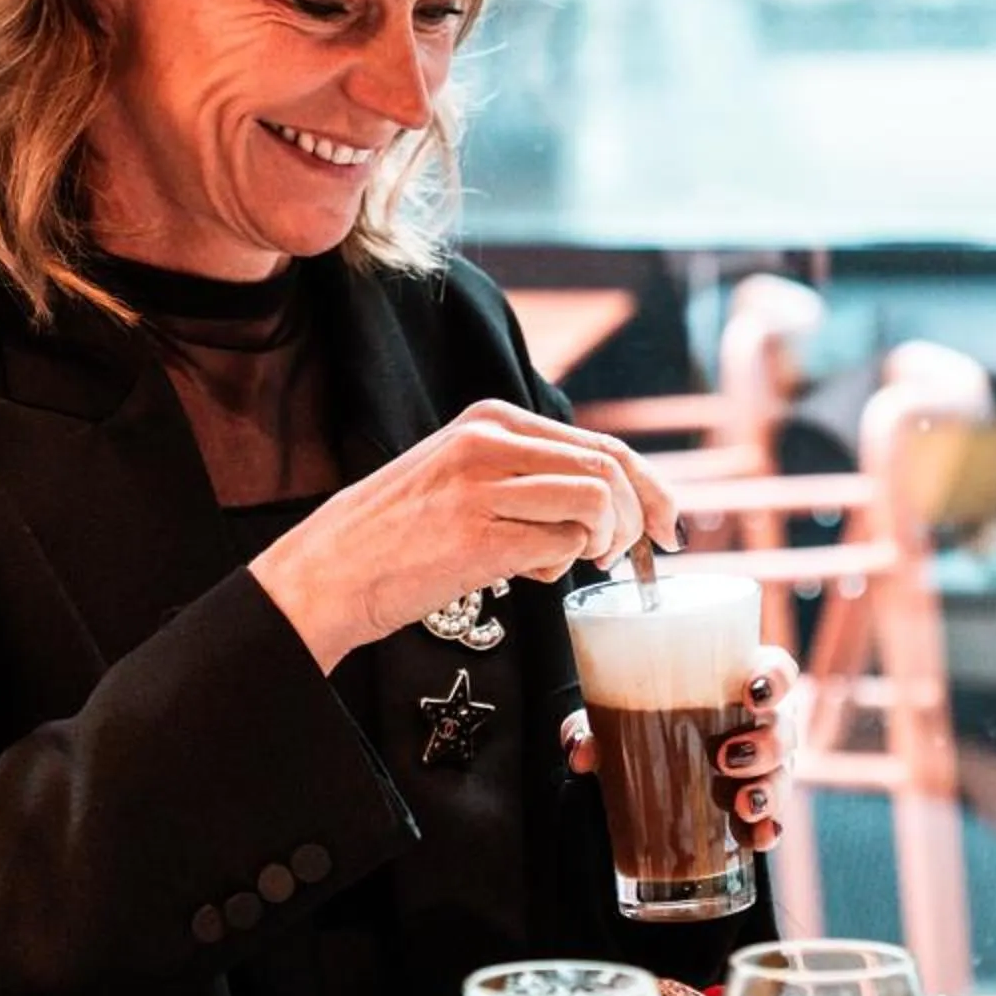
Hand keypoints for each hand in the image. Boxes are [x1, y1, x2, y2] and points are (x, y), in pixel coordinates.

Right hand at [251, 399, 680, 672]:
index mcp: (489, 419)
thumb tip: (604, 498)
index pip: (599, 444)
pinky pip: (561, 544)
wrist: (328, 571)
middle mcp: (489, 442)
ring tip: (572, 563)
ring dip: (601, 542)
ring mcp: (482, 487)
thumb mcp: (458, 473)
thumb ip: (522, 472)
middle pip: (608, 469)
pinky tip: (530, 575)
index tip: (666, 524)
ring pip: (594, 501)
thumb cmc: (397, 534)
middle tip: (634, 556)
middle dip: (640, 518)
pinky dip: (562, 566)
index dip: (648, 487)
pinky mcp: (478, 536)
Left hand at [562, 644, 799, 855]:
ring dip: (769, 789)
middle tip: (724, 757)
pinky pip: (773, 820)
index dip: (775, 678)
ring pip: (784, 774)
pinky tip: (757, 837)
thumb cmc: (637, 723)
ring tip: (742, 803)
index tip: (752, 692)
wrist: (637, 769)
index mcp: (734, 685)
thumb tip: (583, 751)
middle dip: (765, 743)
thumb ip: (588, 725)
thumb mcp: (610, 717)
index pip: (775, 671)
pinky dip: (768, 830)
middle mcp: (758, 724)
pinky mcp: (756, 808)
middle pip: (784, 727)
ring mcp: (763, 767)